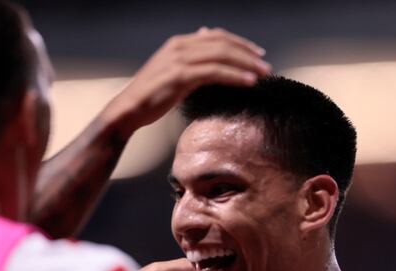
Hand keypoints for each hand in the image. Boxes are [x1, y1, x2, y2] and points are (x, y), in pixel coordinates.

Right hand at [107, 27, 270, 139]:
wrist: (129, 110)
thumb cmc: (152, 95)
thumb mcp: (173, 71)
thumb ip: (191, 58)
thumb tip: (205, 39)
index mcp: (179, 43)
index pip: (216, 36)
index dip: (239, 43)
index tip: (257, 54)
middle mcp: (179, 47)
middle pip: (222, 44)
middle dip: (248, 54)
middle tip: (266, 65)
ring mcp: (179, 60)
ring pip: (221, 56)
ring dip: (246, 64)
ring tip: (264, 74)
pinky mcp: (180, 76)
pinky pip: (214, 72)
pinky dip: (234, 75)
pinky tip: (248, 82)